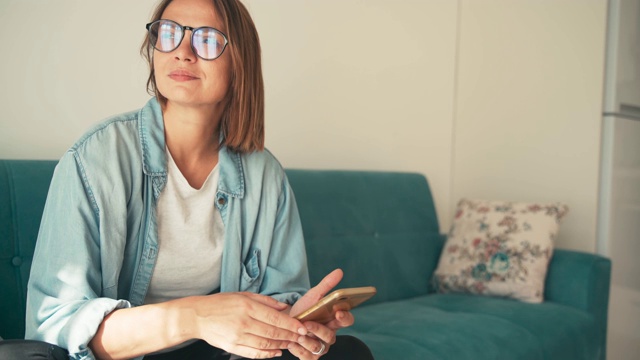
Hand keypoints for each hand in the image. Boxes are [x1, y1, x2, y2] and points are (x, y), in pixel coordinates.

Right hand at [183, 292, 307, 358]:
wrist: (197, 316)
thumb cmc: (221, 303)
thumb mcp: (243, 295)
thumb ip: (265, 301)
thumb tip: (285, 307)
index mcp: (247, 306)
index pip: (275, 318)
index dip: (291, 324)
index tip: (302, 327)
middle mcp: (243, 322)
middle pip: (272, 332)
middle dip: (290, 335)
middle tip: (302, 337)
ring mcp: (237, 337)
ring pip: (265, 344)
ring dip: (281, 344)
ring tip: (291, 343)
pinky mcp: (232, 347)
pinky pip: (253, 353)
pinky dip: (267, 354)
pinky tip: (276, 352)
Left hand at [288, 269, 354, 358]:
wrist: (285, 322)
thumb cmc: (303, 310)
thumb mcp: (313, 296)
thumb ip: (327, 285)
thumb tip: (339, 271)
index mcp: (334, 320)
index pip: (347, 320)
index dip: (345, 317)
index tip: (338, 312)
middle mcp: (330, 335)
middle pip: (331, 336)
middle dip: (319, 330)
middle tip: (308, 323)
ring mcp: (320, 346)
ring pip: (318, 347)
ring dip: (307, 340)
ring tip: (298, 334)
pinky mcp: (310, 356)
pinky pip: (307, 356)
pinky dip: (299, 350)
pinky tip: (292, 342)